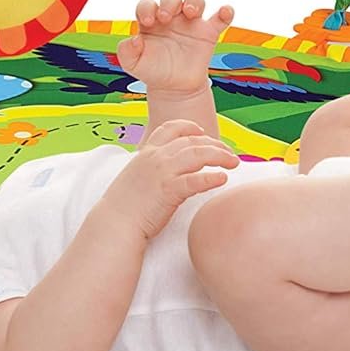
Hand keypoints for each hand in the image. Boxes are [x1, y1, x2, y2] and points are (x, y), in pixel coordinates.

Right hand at [104, 119, 238, 238]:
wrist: (115, 223)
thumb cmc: (125, 207)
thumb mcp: (136, 178)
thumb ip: (152, 170)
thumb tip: (167, 173)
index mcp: (146, 153)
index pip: (171, 129)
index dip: (190, 127)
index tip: (203, 132)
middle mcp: (155, 157)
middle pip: (192, 141)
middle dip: (215, 144)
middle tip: (229, 153)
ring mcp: (162, 172)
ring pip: (198, 154)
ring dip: (220, 156)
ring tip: (234, 162)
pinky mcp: (169, 190)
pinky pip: (196, 180)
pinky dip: (212, 178)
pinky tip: (223, 179)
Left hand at [116, 0, 233, 95]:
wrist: (174, 88)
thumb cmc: (153, 71)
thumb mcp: (133, 65)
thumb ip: (126, 52)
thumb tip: (134, 39)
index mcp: (151, 21)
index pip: (147, 4)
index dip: (147, 8)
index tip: (148, 22)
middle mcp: (171, 17)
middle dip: (168, 2)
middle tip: (165, 17)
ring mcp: (190, 24)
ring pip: (195, 0)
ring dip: (194, 1)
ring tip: (190, 12)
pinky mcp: (208, 33)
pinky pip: (220, 19)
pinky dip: (225, 12)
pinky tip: (225, 11)